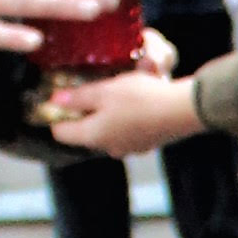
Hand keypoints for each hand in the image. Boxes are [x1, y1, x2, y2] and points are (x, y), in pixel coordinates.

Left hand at [44, 65, 205, 157]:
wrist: (182, 110)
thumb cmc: (140, 99)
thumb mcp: (104, 91)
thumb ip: (77, 98)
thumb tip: (55, 101)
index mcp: (93, 136)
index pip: (60, 133)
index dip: (55, 115)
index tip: (58, 98)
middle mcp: (108, 148)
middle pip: (84, 132)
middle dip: (83, 112)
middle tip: (88, 89)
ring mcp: (129, 148)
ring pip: (107, 130)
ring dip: (106, 114)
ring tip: (113, 92)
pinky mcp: (146, 143)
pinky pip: (126, 130)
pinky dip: (124, 118)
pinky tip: (134, 102)